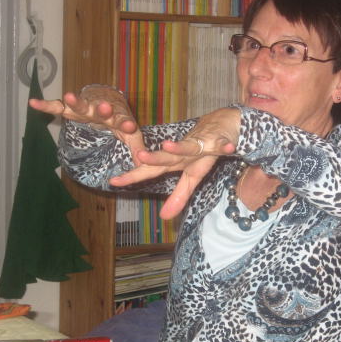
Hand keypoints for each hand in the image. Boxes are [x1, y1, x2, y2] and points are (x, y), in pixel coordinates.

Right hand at [29, 85, 145, 165]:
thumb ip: (137, 150)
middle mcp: (102, 111)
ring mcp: (86, 109)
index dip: (126, 124)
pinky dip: (45, 105)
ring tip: (69, 96)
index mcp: (118, 119)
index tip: (130, 127)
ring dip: (76, 101)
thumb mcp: (132, 137)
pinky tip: (33, 103)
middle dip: (103, 110)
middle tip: (105, 108)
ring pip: (81, 105)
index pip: (123, 121)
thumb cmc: (121, 123)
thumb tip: (143, 166)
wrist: (109, 102)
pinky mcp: (70, 109)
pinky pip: (56, 107)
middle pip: (102, 110)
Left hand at [109, 107, 240, 218]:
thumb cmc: (205, 149)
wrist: (225, 123)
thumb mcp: (193, 176)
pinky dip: (223, 146)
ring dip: (180, 146)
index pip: (151, 170)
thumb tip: (163, 217)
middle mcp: (184, 151)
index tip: (113, 181)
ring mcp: (201, 144)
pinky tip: (227, 147)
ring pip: (189, 146)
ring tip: (168, 146)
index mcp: (175, 162)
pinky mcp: (219, 139)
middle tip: (139, 156)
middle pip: (166, 157)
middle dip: (154, 157)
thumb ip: (178, 196)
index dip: (133, 175)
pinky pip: (221, 144)